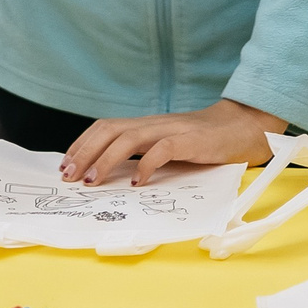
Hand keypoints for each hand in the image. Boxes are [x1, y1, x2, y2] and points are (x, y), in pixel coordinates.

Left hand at [61, 99, 283, 185]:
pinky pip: (162, 149)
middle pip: (109, 130)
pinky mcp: (189, 141)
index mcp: (145, 126)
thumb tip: (113, 177)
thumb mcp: (167, 147)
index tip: (66, 166)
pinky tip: (136, 182)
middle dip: (84, 152)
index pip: (104, 128)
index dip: (82, 144)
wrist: (242, 127)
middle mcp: (153, 124)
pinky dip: (145, 165)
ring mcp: (170, 130)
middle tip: (70, 177)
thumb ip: (144, 156)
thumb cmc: (203, 143)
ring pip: (128, 137)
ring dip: (106, 159)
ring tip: (93, 181)